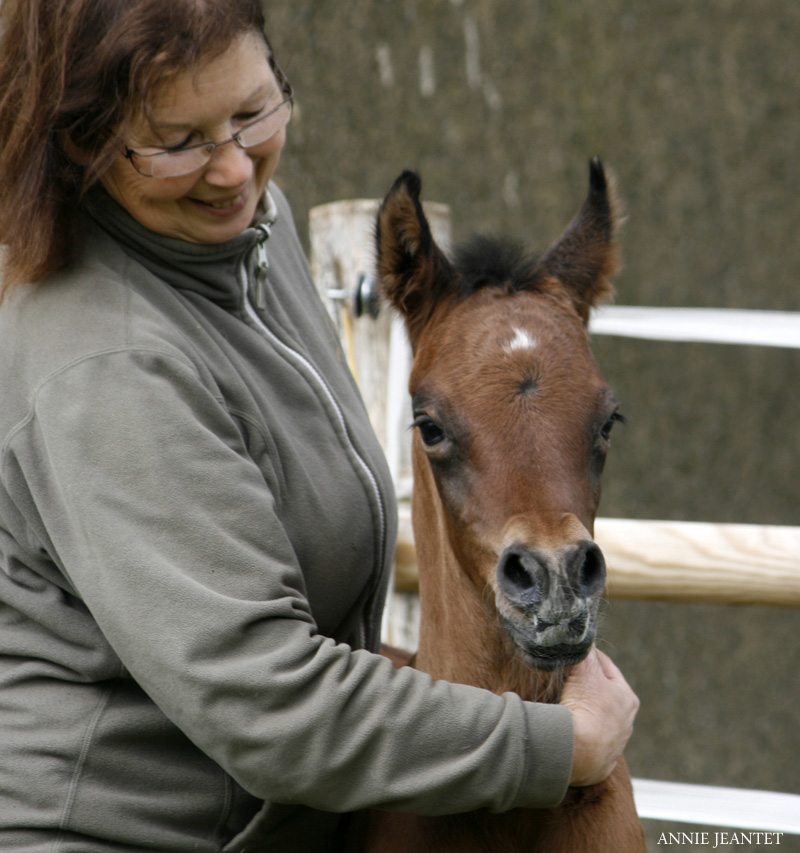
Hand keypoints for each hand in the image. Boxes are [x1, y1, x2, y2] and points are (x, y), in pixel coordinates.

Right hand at [559, 648, 639, 786]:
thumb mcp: (584, 670)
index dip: (587, 658)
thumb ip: (584, 651)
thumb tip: (580, 635)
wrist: (577, 752)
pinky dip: (578, 736)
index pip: (605, 667)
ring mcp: (614, 744)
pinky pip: (587, 744)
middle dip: (585, 687)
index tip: (572, 654)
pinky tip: (567, 731)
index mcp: (627, 697)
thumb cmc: (585, 707)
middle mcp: (626, 722)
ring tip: (563, 706)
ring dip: (583, 713)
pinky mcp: (600, 764)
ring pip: (596, 720)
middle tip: (565, 679)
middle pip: (602, 695)